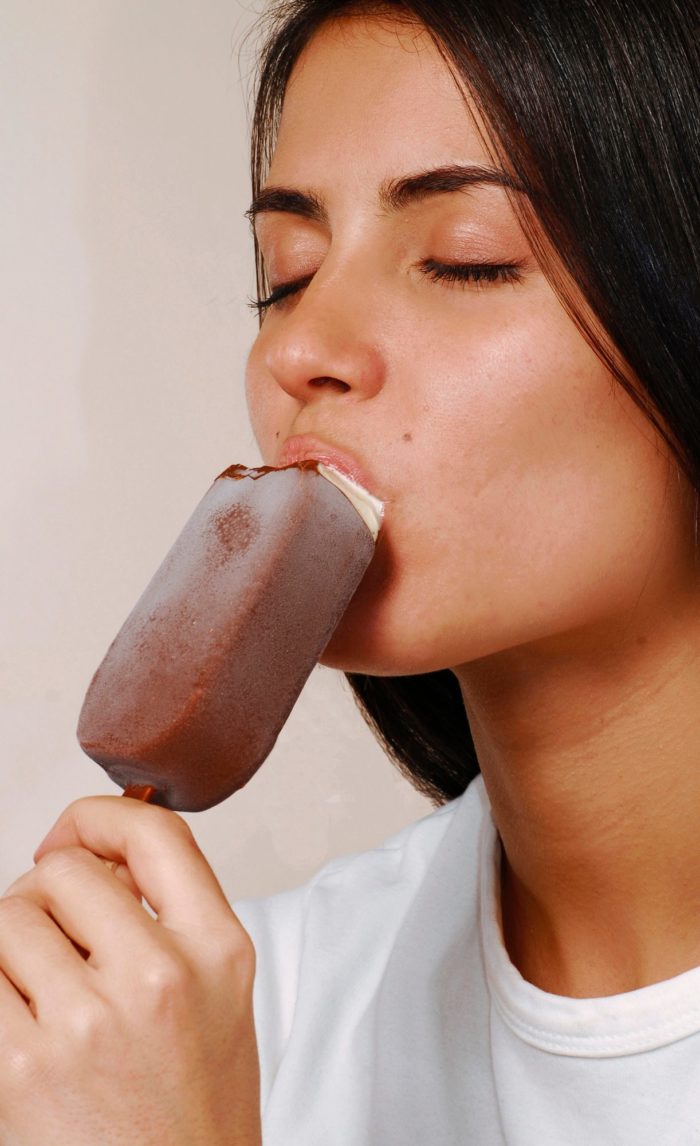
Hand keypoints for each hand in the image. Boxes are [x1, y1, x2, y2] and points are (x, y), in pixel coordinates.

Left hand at [0, 797, 260, 1144]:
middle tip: (56, 941)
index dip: (98, 818)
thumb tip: (96, 859)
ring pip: (8, 918)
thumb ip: (171, 917)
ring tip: (40, 991)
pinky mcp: (20, 1068)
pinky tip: (20, 1024)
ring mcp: (87, 1023)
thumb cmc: (194, 1109)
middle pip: (63, 872)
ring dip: (12, 946)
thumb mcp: (220, 994)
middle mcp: (158, 977)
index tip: (73, 837)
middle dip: (46, 898)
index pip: (154, 834)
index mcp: (217, 949)